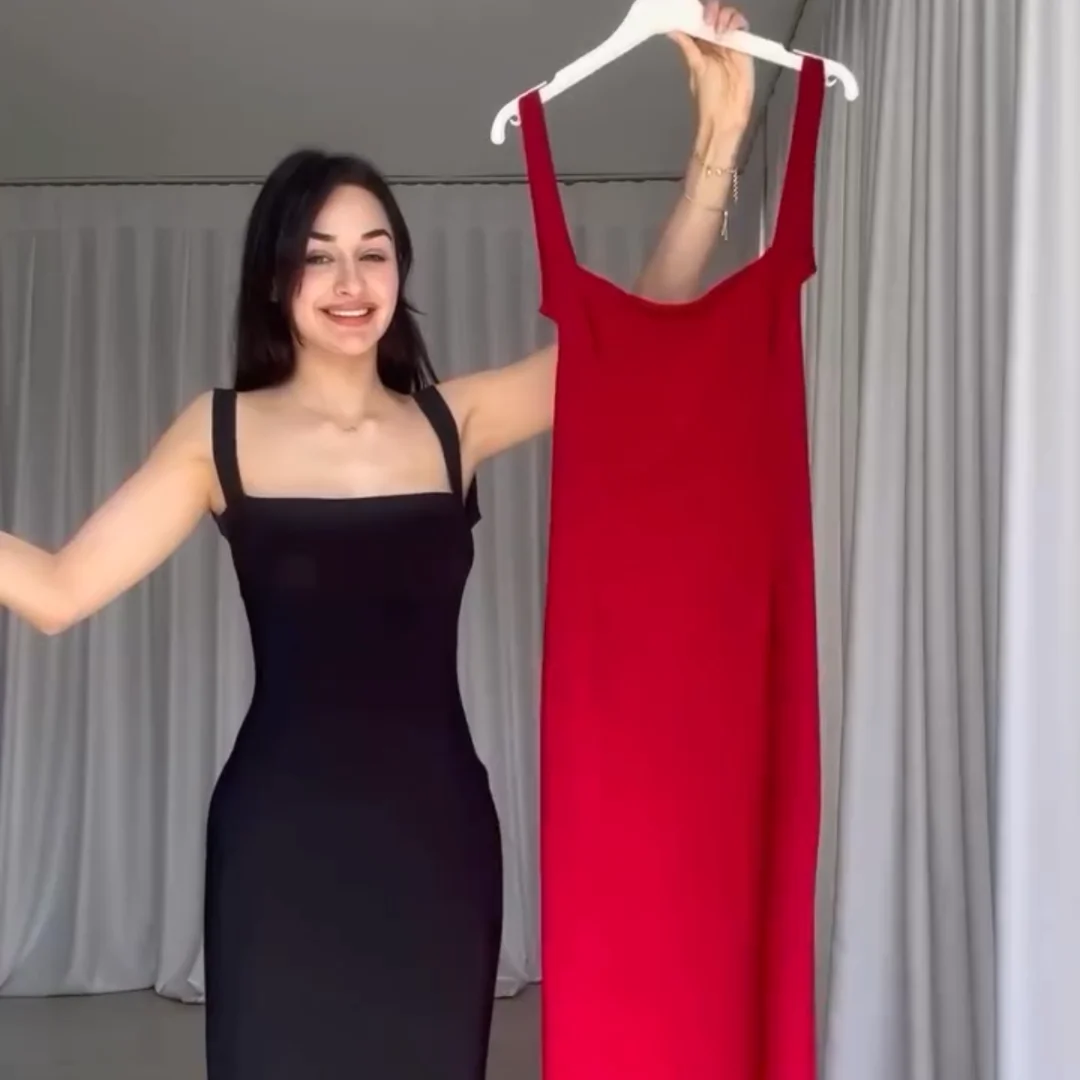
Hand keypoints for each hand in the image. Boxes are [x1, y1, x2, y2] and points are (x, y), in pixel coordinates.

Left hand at [669, 3, 754, 143]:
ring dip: (723, 15)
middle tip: (706, 19)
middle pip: (714, 13)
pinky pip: (741, 25)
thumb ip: (687, 47)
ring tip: (717, 29)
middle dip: (710, 10)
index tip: (690, 8)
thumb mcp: (696, 68)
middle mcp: (714, 41)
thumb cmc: (708, 98)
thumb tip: (672, 30)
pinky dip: (736, 21)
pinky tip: (727, 31)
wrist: (726, 116)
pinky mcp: (744, 47)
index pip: (697, 20)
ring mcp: (729, 43)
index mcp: (699, 46)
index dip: (695, 11)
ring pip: (728, 16)